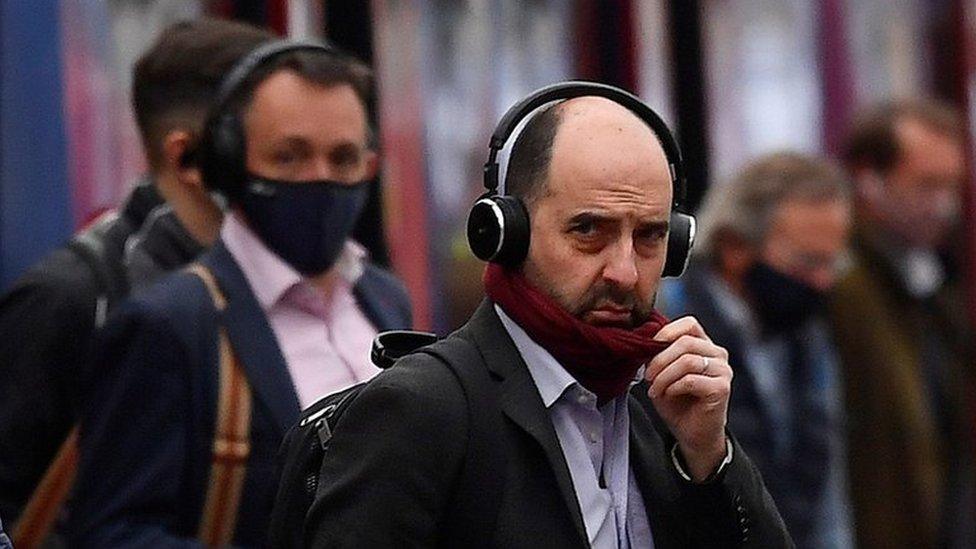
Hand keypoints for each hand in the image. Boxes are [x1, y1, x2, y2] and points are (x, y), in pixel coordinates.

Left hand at [646, 316, 731, 480]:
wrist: (692, 434)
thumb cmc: (676, 402)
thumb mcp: (662, 373)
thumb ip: (658, 354)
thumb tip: (643, 340)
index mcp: (704, 346)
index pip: (689, 324)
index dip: (667, 332)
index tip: (648, 348)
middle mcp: (718, 354)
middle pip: (685, 342)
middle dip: (659, 359)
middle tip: (647, 376)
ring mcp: (723, 371)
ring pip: (688, 360)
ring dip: (664, 375)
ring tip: (654, 389)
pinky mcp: (722, 388)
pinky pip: (691, 379)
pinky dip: (673, 387)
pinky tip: (667, 395)